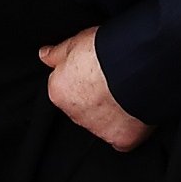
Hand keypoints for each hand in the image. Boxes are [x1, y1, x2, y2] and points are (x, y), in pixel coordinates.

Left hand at [38, 26, 149, 150]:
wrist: (135, 66)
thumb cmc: (106, 51)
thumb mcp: (76, 42)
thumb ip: (57, 53)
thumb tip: (44, 55)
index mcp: (60, 92)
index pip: (65, 89)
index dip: (82, 77)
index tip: (95, 69)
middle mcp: (75, 115)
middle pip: (83, 107)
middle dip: (95, 97)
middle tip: (112, 79)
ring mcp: (98, 129)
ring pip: (102, 122)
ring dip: (111, 111)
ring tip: (127, 91)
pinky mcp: (120, 139)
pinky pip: (122, 137)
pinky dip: (128, 128)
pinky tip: (136, 111)